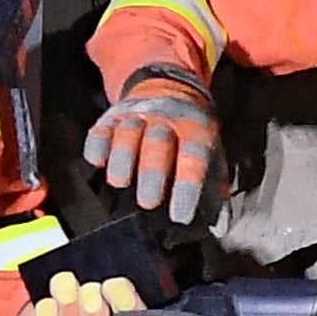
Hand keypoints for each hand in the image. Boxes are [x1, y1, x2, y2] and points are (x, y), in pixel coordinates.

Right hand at [84, 65, 223, 225]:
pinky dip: (97, 144)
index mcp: (195, 127)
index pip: (194, 155)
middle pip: (158, 142)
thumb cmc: (190, 135)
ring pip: (128, 132)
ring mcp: (136, 114)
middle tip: (148, 202)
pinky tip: (95, 161)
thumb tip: (221, 227)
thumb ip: (215, 189)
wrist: (168, 88)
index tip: (180, 215)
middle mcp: (165, 118)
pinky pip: (102, 128)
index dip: (187, 185)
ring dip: (122, 157)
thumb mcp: (211, 153)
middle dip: (152, 172)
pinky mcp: (112, 116)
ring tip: (119, 182)